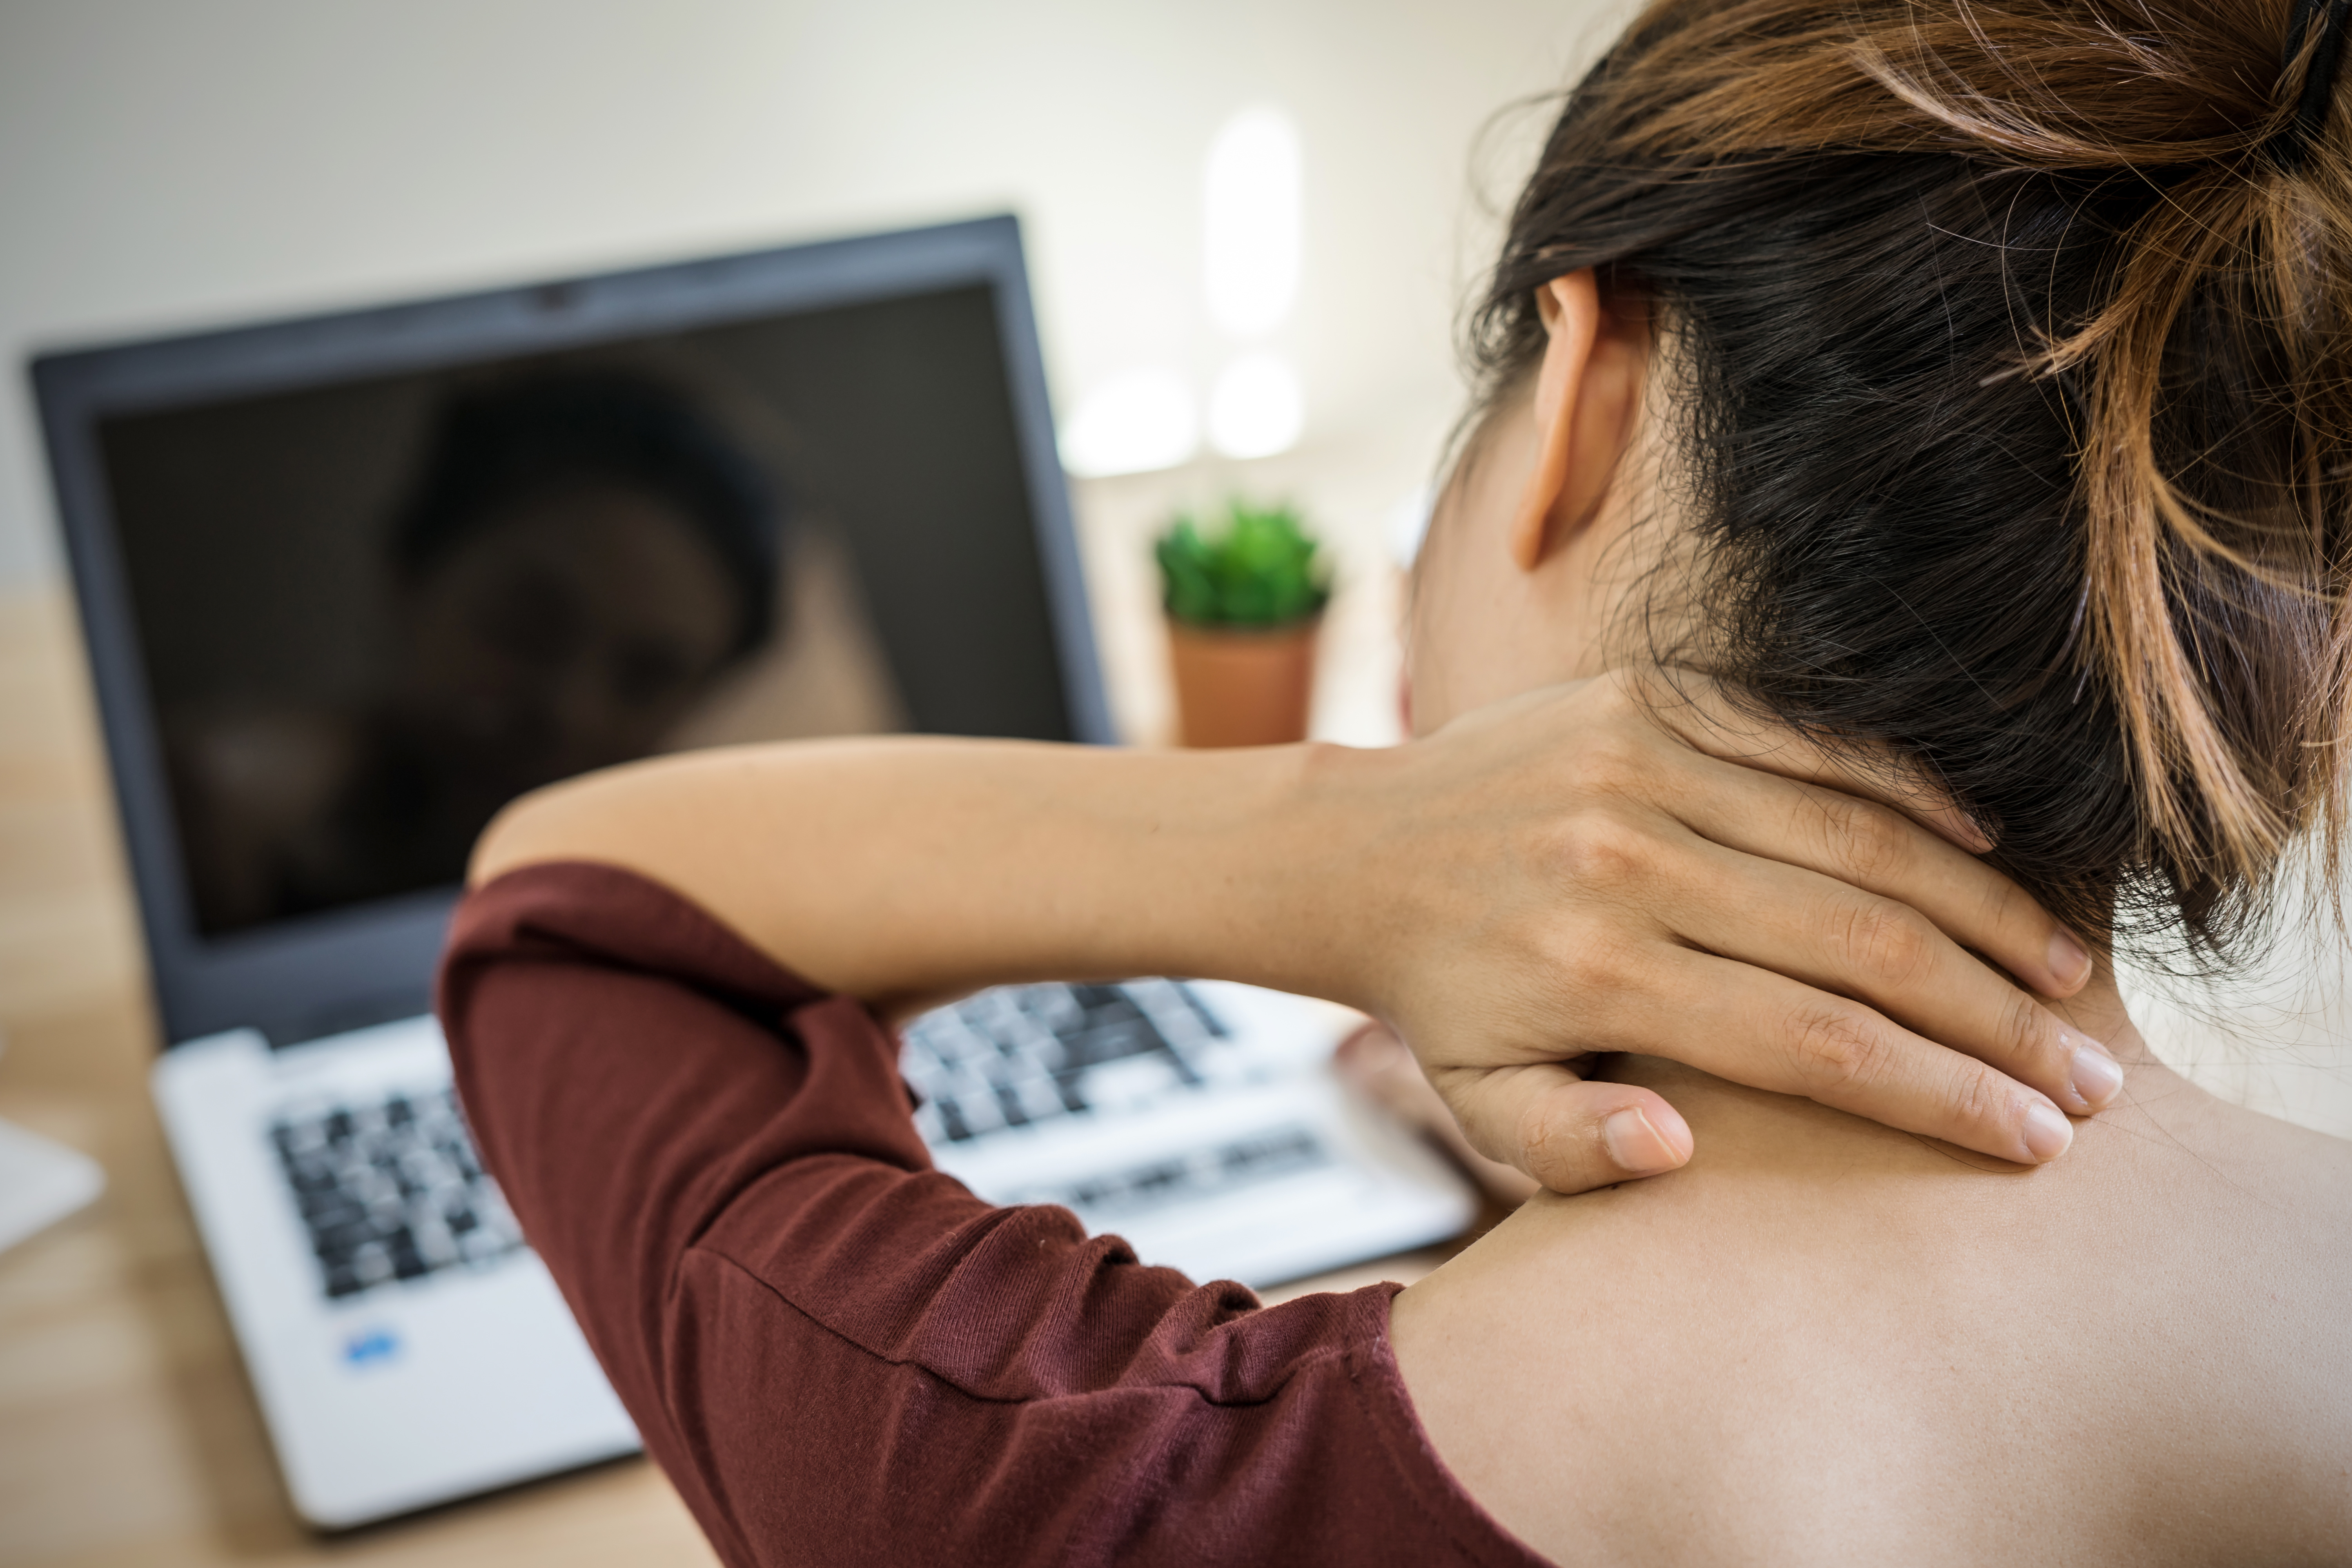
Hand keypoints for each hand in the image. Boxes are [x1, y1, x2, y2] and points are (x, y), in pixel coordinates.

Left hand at [1290, 669, 2113, 1194]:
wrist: (1356, 850)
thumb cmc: (1443, 996)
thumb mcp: (1479, 1103)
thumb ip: (1571, 1151)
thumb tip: (1683, 1158)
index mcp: (1599, 978)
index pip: (1814, 1046)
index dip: (1941, 1094)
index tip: (2035, 1136)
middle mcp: (1629, 866)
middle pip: (1859, 946)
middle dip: (1994, 1017)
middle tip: (2089, 1071)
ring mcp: (1641, 768)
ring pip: (1857, 839)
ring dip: (1981, 909)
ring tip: (2066, 973)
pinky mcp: (1645, 698)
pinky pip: (1806, 743)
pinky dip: (1906, 792)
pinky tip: (1988, 850)